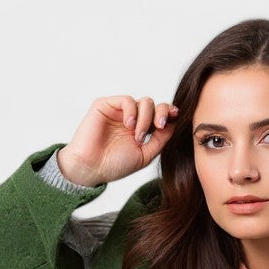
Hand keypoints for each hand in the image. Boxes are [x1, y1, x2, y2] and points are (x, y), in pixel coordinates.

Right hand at [56, 94, 180, 186]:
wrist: (91, 168)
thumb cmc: (115, 165)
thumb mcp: (145, 155)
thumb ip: (161, 140)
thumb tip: (174, 123)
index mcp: (141, 130)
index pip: (159, 115)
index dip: (169, 113)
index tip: (176, 116)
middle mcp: (131, 119)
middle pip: (154, 105)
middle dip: (161, 114)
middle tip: (159, 127)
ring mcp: (119, 112)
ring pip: (144, 102)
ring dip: (146, 118)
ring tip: (138, 135)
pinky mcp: (106, 105)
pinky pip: (127, 100)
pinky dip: (132, 111)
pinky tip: (129, 125)